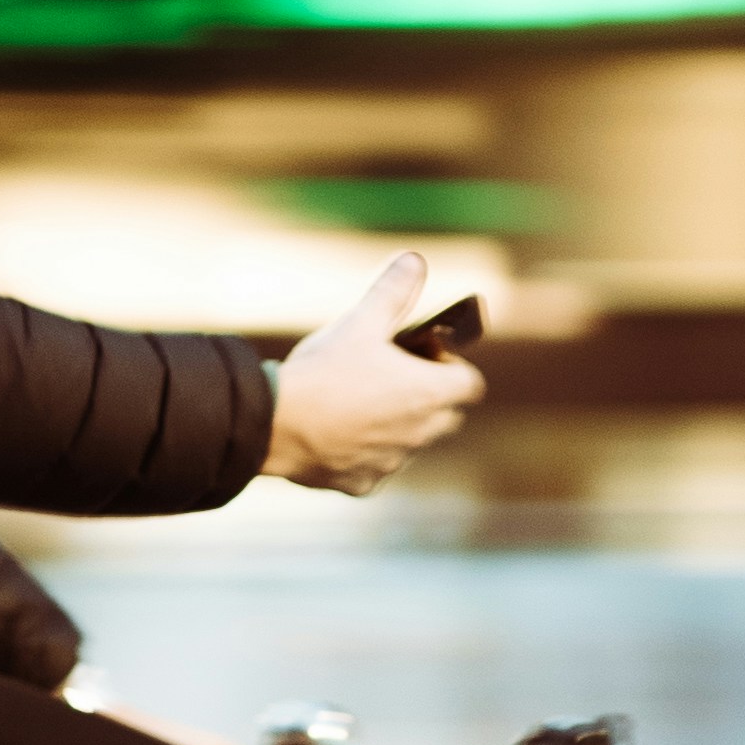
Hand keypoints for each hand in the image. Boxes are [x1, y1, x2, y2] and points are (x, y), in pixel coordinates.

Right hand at [266, 252, 485, 499]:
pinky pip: (374, 467)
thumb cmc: (322, 371)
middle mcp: (419, 434)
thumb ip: (393, 291)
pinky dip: (362, 453)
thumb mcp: (359, 322)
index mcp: (429, 393)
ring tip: (357, 402)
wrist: (273, 424)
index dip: (452, 367)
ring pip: (410, 443)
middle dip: (430, 397)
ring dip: (397, 426)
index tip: (422, 356)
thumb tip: (415, 260)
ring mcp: (391, 463)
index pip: (471, 385)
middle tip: (391, 376)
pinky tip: (334, 433)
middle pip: (447, 416)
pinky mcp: (361, 484)